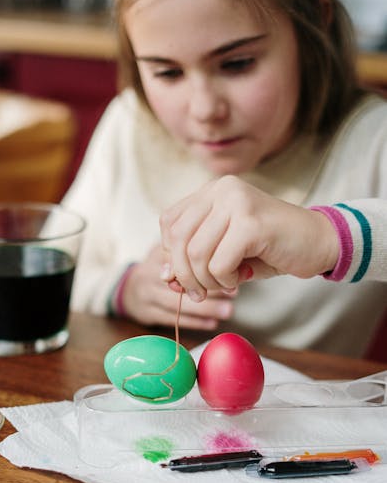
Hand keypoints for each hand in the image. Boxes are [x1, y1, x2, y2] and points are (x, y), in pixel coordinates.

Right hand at [119, 245, 235, 330]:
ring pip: (177, 304)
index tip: (229, 269)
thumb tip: (226, 251)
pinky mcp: (147, 313)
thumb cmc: (156, 269)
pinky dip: (194, 322)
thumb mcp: (166, 252)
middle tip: (233, 292)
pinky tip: (212, 322)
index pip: (181, 258)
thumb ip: (187, 249)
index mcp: (155, 254)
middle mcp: (148, 274)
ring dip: (205, 308)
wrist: (126, 290)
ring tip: (227, 310)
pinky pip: (173, 319)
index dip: (207, 264)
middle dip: (209, 287)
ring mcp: (146, 295)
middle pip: (180, 281)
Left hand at [160, 175, 339, 301]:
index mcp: (212, 191)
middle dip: (184, 275)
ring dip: (207, 280)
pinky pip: (219, 263)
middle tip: (199, 293)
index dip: (171, 255)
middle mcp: (222, 189)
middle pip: (177, 239)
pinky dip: (226, 280)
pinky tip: (243, 277)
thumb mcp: (224, 253)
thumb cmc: (270, 249)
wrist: (319, 242)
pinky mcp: (251, 222)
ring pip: (195, 253)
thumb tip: (163, 277)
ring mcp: (237, 202)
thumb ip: (193, 260)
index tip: (186, 277)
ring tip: (227, 283)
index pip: (169, 223)